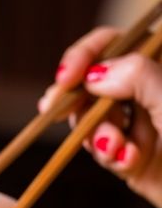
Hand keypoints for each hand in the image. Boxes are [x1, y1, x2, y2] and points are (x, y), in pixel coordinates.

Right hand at [39, 27, 161, 207]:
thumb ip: (138, 78)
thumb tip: (96, 75)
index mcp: (160, 69)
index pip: (115, 44)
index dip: (86, 55)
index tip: (67, 78)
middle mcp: (148, 93)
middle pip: (93, 83)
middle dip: (80, 102)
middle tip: (56, 111)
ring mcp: (139, 124)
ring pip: (92, 120)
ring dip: (97, 135)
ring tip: (119, 151)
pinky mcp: (131, 156)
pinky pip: (102, 151)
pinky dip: (109, 156)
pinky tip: (127, 163)